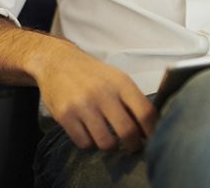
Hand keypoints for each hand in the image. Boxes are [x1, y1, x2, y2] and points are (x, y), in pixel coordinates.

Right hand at [32, 42, 157, 151]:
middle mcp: (103, 93)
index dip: (152, 131)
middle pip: (127, 131)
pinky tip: (88, 132)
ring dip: (110, 145)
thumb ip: (132, 101)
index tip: (151, 138)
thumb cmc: (92, 74)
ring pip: (106, 142)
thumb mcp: (116, 79)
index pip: (145, 113)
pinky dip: (89, 142)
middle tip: (132, 146)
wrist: (56, 62)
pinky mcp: (65, 115)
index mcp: (121, 83)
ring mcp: (82, 105)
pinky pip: (84, 143)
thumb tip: (149, 130)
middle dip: (133, 145)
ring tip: (109, 139)